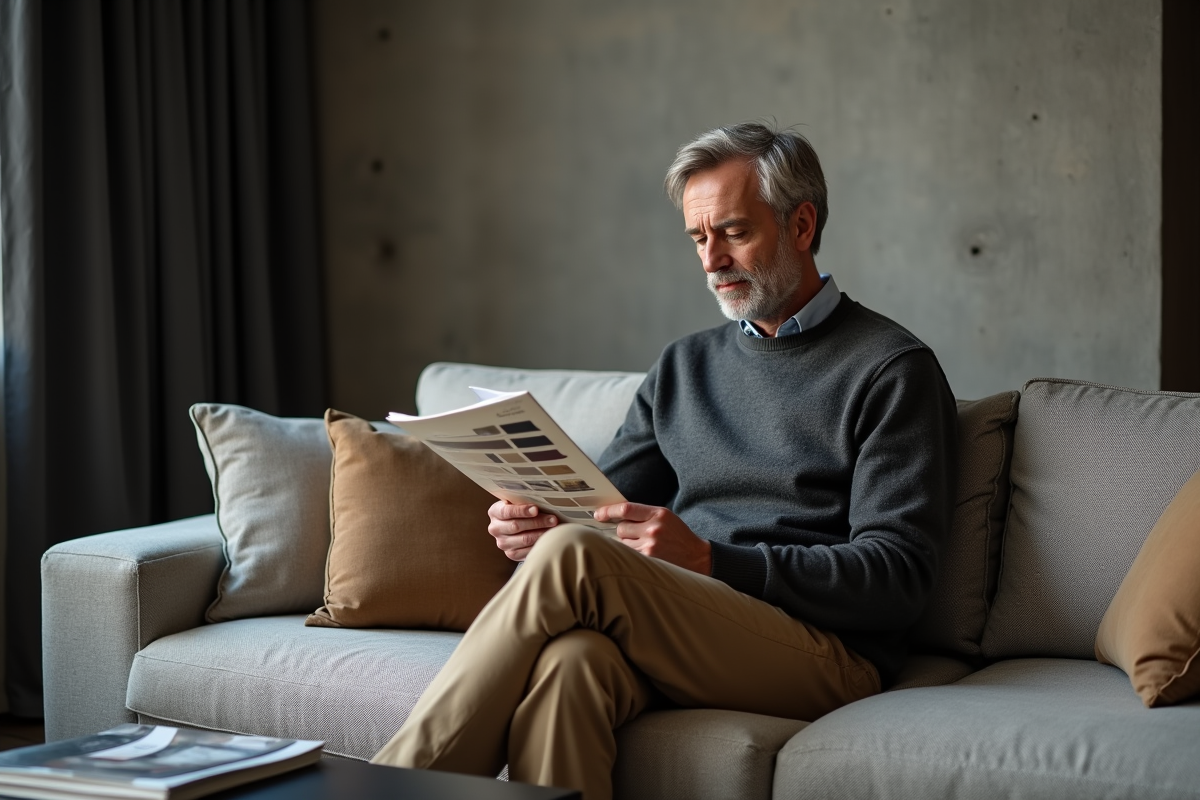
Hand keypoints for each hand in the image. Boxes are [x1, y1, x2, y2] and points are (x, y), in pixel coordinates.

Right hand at [487, 500, 558, 560]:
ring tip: (555, 528)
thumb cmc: (522, 510)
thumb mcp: (520, 502)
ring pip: (524, 539)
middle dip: (537, 522)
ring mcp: (502, 543)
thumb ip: (526, 500)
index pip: (506, 511)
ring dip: (541, 533)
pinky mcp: (511, 554)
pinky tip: (550, 538)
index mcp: (495, 512)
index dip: (522, 510)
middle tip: (553, 519)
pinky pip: (527, 551)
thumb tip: (543, 499)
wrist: (518, 525)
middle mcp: (495, 528)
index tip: (536, 509)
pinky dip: (540, 544)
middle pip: (516, 526)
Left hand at [592, 502, 711, 574]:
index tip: (597, 514)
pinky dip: (632, 555)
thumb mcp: (665, 517)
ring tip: (644, 545)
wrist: (697, 557)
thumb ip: (643, 514)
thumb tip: (614, 515)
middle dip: (623, 531)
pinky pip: (630, 555)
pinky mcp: (650, 561)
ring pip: (623, 543)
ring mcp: (651, 546)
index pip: (625, 509)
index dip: (608, 511)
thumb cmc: (678, 535)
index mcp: (658, 513)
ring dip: (628, 544)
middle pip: (621, 528)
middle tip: (635, 535)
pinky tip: (645, 554)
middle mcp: (654, 529)